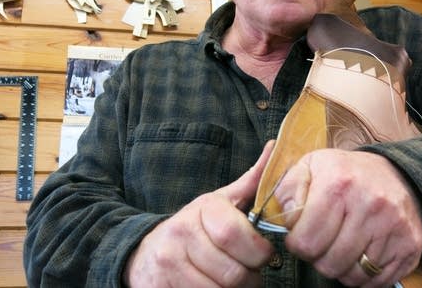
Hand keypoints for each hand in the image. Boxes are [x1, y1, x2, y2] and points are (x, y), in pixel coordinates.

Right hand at [123, 141, 274, 287]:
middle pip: (233, 272)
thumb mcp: (220, 202)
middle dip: (249, 278)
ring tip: (230, 280)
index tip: (262, 255)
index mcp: (203, 209)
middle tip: (248, 272)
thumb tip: (275, 148)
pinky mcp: (159, 287)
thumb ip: (251, 182)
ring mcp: (168, 262)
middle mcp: (181, 232)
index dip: (258, 252)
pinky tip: (212, 287)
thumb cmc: (194, 228)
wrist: (147, 252)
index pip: (236, 235)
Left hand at [274, 149, 421, 287]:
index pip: (306, 241)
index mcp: (338, 184)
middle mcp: (369, 205)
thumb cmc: (345, 174)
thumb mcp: (311, 167)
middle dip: (318, 257)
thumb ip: (288, 190)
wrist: (398, 174)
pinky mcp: (409, 246)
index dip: (297, 243)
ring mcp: (393, 228)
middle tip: (321, 241)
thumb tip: (281, 219)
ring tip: (339, 245)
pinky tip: (359, 253)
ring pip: (352, 276)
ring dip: (340, 267)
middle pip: (328, 263)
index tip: (300, 234)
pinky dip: (363, 276)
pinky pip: (376, 282)